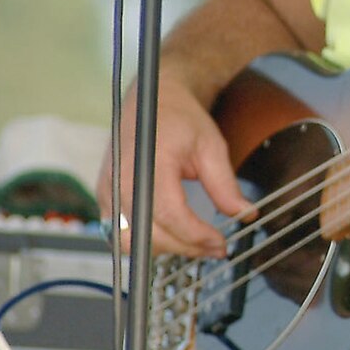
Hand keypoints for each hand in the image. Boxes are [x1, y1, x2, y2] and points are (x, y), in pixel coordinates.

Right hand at [99, 75, 250, 258]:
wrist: (152, 101)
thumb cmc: (179, 119)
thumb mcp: (211, 146)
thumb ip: (225, 185)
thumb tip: (245, 214)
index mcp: (147, 163)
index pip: (169, 214)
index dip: (196, 236)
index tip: (220, 244)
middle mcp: (119, 181)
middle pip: (148, 234)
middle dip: (186, 247)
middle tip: (216, 248)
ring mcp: (107, 192)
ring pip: (131, 241)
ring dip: (166, 248)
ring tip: (198, 242)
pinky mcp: (104, 198)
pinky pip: (120, 234)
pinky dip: (147, 241)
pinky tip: (174, 236)